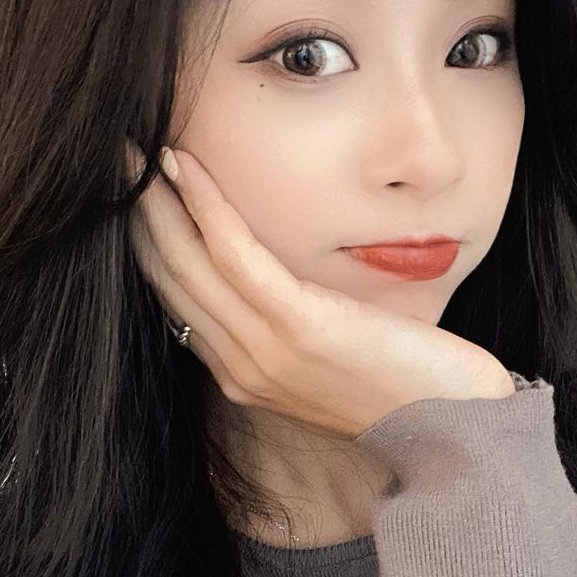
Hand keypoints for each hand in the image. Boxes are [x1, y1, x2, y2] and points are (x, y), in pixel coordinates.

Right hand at [124, 142, 513, 439]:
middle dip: (136, 212)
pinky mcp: (298, 327)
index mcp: (244, 374)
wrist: (458, 428)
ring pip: (186, 261)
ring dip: (157, 198)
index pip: (174, 298)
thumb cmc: (410, 383)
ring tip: (140, 148)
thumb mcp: (335, 351)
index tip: (132, 190)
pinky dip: (205, 204)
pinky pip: (233, 253)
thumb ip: (295, 320)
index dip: (146, 240)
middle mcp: (241, 367)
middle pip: (167, 276)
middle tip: (118, 155)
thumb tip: (277, 266)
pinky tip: (187, 166)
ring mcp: (264, 352)